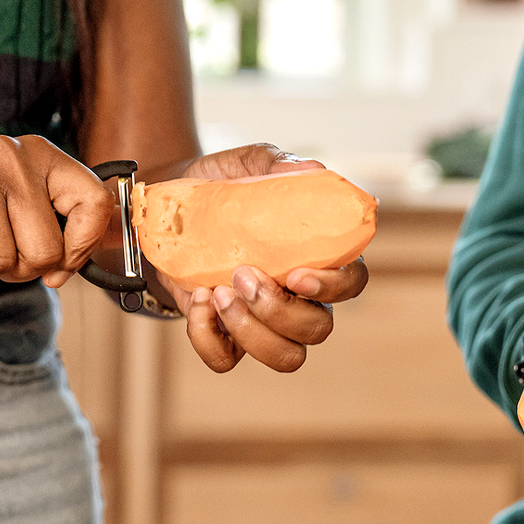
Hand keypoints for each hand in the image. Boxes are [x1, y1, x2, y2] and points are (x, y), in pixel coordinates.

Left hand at [155, 143, 369, 373]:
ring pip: (285, 356)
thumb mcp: (250, 165)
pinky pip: (227, 360)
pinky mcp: (226, 335)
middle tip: (243, 274)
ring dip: (251, 331)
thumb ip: (279, 164)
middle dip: (280, 311)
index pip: (352, 284)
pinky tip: (199, 301)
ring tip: (219, 291)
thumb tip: (312, 171)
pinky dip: (209, 337)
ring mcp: (265, 321)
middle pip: (318, 330)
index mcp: (319, 257)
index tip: (297, 274)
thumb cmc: (224, 187)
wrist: (171, 208)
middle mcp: (301, 298)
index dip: (333, 287)